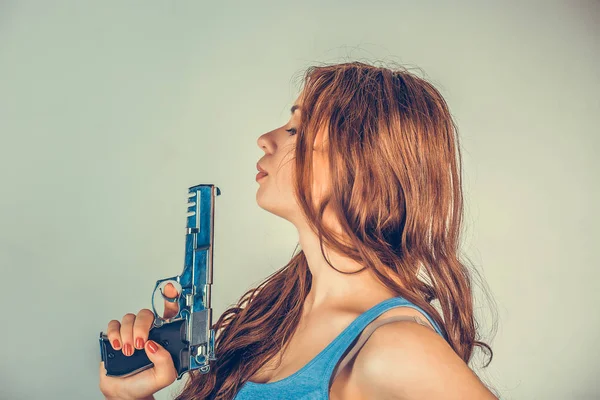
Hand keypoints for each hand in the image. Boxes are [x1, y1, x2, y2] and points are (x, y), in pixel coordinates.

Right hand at [99, 283, 179, 399]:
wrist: (124, 393)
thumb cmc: (146, 383)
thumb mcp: (164, 376)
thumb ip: (166, 361)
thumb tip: (154, 345)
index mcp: (164, 337)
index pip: (170, 313)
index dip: (171, 298)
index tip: (170, 289)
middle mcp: (148, 331)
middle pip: (145, 313)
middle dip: (141, 327)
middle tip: (140, 343)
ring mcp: (131, 333)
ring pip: (129, 318)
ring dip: (127, 334)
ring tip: (129, 351)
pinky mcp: (116, 337)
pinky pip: (113, 325)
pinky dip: (114, 334)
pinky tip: (118, 346)